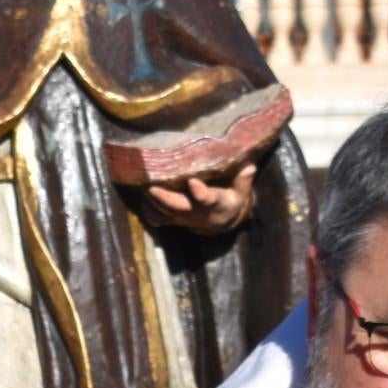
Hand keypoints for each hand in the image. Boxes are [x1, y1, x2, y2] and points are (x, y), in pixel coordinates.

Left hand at [142, 162, 257, 235]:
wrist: (220, 223)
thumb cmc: (230, 200)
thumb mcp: (241, 192)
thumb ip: (243, 180)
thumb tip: (249, 165)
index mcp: (214, 204)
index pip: (206, 199)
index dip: (199, 193)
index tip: (193, 182)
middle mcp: (195, 213)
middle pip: (177, 207)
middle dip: (164, 198)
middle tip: (151, 187)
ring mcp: (182, 217)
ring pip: (163, 213)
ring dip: (151, 202)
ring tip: (140, 186)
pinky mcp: (173, 219)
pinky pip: (157, 218)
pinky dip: (147, 210)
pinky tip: (137, 195)